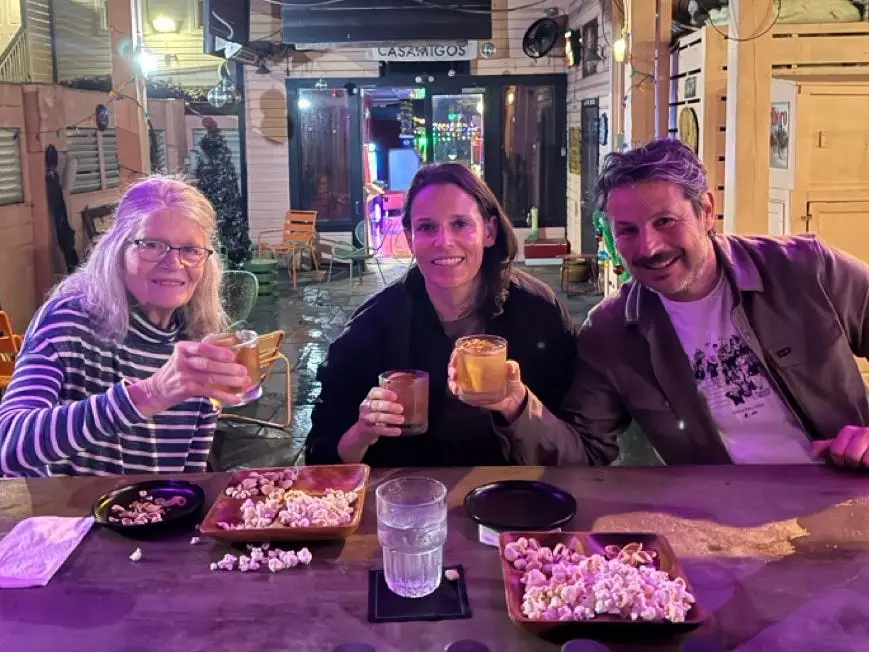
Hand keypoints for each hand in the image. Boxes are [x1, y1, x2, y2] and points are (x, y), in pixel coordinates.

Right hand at [130, 340, 249, 415]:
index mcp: (183, 348)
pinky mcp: (187, 389)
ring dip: (230, 380)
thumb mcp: (184, 356)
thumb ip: (201, 351)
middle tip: (243, 370)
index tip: (232, 355)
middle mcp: (183, 361)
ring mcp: (184, 376)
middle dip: (228, 368)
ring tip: (244, 381)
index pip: (202, 347)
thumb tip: (229, 346)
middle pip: (208, 364)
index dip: (218, 351)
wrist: (156, 390)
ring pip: (211, 378)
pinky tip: (235, 398)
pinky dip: (224, 395)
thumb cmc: (175, 371)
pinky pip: (209, 392)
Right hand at [337, 387, 403, 462]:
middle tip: (401, 409)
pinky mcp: (368, 430)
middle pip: (375, 404)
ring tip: (401, 419)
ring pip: (376, 417)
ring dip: (390, 418)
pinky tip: (398, 431)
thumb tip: (408, 395)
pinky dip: (389, 431)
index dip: (384, 393)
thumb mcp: (379, 405)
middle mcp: (365, 407)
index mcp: (369, 398)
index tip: (395, 396)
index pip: (374, 392)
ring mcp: (365, 419)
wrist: (362, 432)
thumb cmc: (375, 414)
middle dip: (388, 406)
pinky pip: (378, 430)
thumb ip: (388, 400)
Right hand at [448, 351, 528, 423]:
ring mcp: (471, 384)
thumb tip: (509, 366)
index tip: (456, 352)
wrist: (514, 399)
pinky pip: (460, 393)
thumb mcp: (514, 371)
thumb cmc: (511, 381)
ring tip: (455, 384)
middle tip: (454, 371)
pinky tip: (457, 391)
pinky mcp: (472, 396)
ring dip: (452, 381)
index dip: (457, 353)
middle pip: (456, 367)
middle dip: (452, 367)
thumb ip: (513, 367)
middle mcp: (472, 372)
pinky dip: (456, 392)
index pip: (465, 355)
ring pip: (455, 380)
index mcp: (480, 362)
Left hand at [811, 425, 868, 468]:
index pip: (836, 450)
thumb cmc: (862, 448)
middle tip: (858, 462)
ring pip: (865, 461)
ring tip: (867, 461)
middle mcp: (864, 432)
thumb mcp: (844, 445)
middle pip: (851, 456)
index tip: (843, 460)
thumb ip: (828, 447)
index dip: (838, 459)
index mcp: (850, 431)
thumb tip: (814, 453)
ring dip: (866, 465)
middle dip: (853, 463)